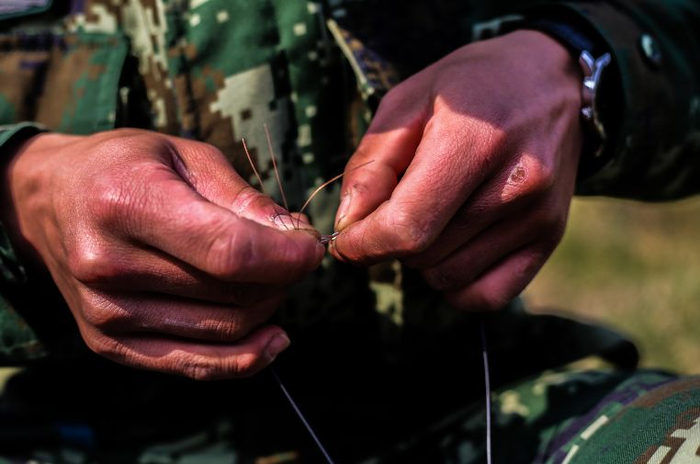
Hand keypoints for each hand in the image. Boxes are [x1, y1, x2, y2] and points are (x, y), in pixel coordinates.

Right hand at [4, 129, 323, 378]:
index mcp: (127, 203)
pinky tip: (272, 340)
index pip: (229, 251)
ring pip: (225, 332)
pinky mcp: (108, 344)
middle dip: (283, 277)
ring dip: (268, 308)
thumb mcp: (187, 156)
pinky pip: (195, 366)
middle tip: (291, 254)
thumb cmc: (127, 167)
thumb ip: (243, 198)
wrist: (52, 201)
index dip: (287, 257)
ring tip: (270, 278)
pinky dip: (245, 359)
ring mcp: (105, 313)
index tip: (312, 248)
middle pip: (233, 296)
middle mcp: (108, 265)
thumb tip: (296, 237)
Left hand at [331, 31, 582, 310]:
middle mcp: (517, 183)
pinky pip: (486, 295)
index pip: (406, 228)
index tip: (344, 242)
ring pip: (448, 277)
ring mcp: (540, 215)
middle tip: (393, 208)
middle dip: (389, 243)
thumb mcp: (407, 103)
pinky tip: (452, 247)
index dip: (362, 245)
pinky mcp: (552, 237)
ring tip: (432, 213)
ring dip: (422, 259)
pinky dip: (456, 283)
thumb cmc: (469, 86)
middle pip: (423, 255)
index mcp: (475, 140)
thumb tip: (349, 224)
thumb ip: (371, 165)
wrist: (551, 79)